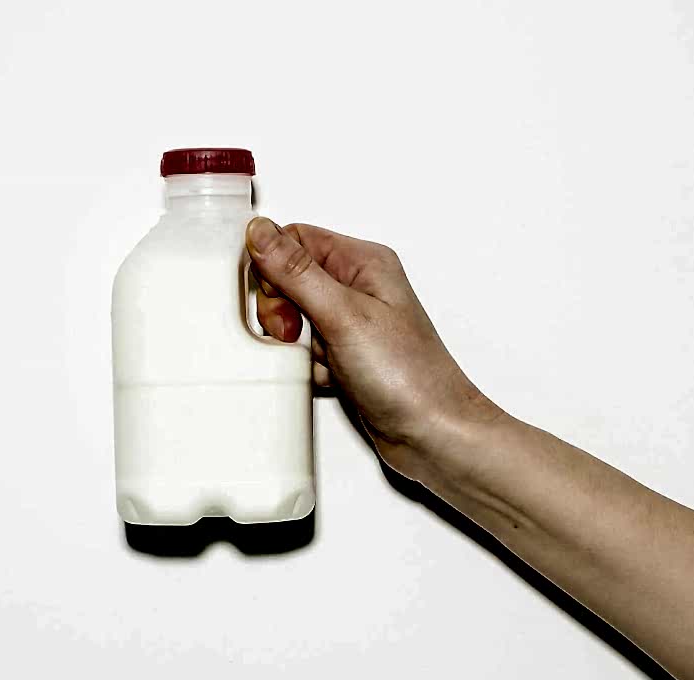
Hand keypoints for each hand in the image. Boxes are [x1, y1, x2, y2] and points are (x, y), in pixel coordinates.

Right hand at [246, 217, 498, 479]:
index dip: (274, 267)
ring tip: (320, 359)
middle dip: (282, 311)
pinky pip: (304, 353)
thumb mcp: (343, 314)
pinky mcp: (346, 358)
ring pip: (293, 320)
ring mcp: (352, 326)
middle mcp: (359, 289)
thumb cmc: (410, 376)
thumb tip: (260, 231)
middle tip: (295, 332)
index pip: (296, 240)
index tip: (276, 298)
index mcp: (364, 263)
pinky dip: (307, 368)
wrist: (433, 434)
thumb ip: (296, 271)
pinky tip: (330, 378)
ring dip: (295, 344)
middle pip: (288, 281)